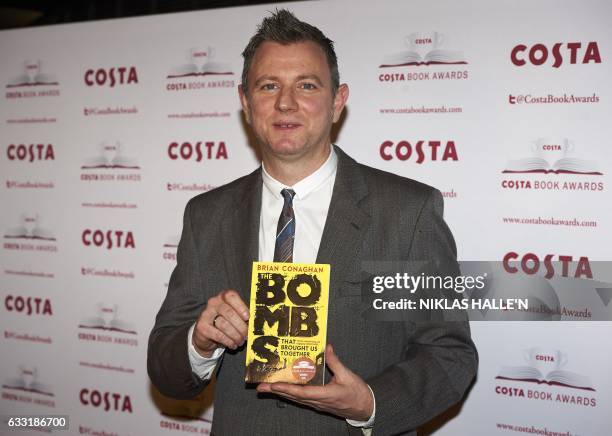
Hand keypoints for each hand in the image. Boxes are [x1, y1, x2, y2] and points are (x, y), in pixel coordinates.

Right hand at [192, 289, 248, 356]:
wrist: (206, 334)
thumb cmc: (225, 323)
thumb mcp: (234, 316)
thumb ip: (243, 316)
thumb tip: (254, 323)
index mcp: (223, 297)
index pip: (231, 296)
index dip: (241, 306)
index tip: (248, 317)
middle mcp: (213, 302)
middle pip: (229, 313)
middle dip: (241, 326)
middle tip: (246, 335)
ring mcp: (206, 314)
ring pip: (224, 325)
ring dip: (235, 336)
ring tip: (240, 341)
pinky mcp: (202, 327)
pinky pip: (218, 335)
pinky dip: (228, 341)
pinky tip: (233, 344)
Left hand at [257, 344, 373, 420]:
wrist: (365, 408)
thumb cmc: (358, 393)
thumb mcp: (348, 375)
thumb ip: (335, 362)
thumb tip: (327, 347)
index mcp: (325, 395)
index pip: (302, 392)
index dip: (286, 388)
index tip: (273, 384)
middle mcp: (318, 401)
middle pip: (294, 397)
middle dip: (276, 391)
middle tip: (261, 387)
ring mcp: (317, 404)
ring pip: (296, 399)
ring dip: (281, 393)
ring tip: (267, 387)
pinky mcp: (318, 403)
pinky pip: (301, 399)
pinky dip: (291, 394)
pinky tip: (284, 389)